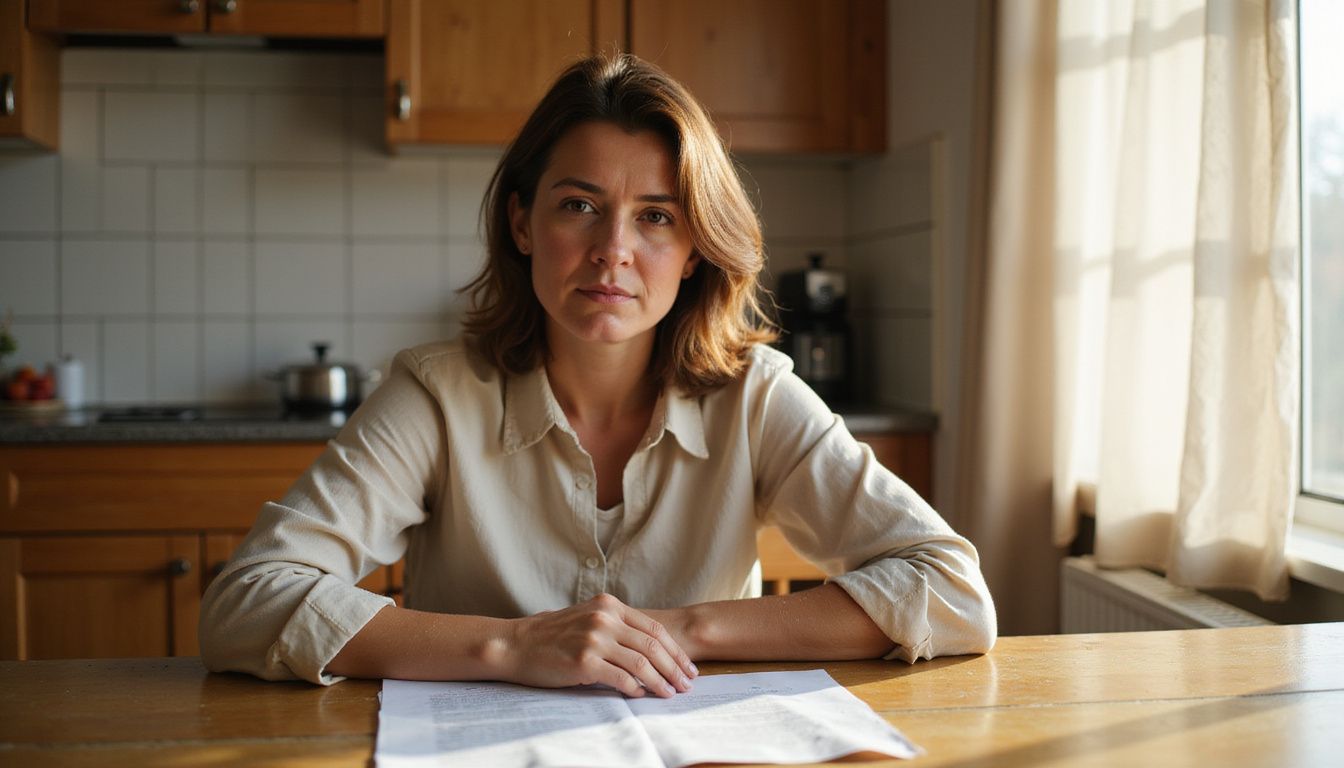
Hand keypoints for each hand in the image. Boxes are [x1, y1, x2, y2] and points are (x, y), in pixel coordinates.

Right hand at [501, 593, 697, 697]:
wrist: (516, 644)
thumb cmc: (552, 635)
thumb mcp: (587, 619)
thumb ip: (615, 626)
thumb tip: (649, 649)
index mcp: (609, 605)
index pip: (654, 629)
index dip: (675, 650)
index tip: (687, 667)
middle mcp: (604, 617)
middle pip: (653, 645)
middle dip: (674, 668)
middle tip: (687, 685)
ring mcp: (594, 638)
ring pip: (641, 663)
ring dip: (660, 681)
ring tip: (670, 694)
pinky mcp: (583, 661)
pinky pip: (620, 677)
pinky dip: (635, 688)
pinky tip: (641, 694)